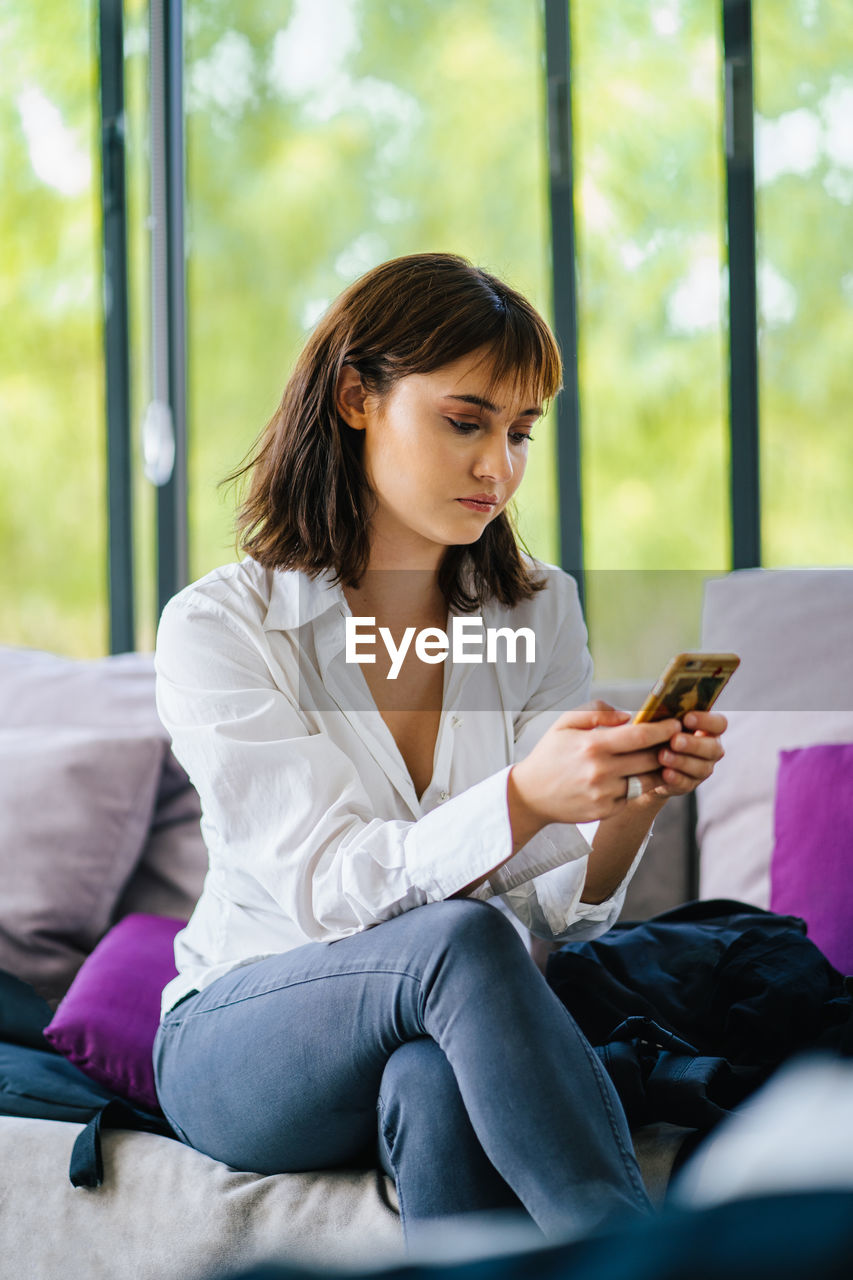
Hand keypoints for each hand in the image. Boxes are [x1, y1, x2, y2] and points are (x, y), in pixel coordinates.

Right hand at [510, 700, 680, 827]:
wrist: (530, 795)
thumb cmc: (550, 754)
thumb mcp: (565, 723)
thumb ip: (596, 711)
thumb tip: (628, 715)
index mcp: (592, 745)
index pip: (640, 736)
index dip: (663, 730)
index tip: (676, 724)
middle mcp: (600, 771)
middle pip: (650, 759)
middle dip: (667, 749)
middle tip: (676, 741)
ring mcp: (604, 794)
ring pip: (646, 780)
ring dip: (657, 770)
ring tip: (659, 759)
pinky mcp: (605, 811)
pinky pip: (631, 796)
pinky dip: (634, 786)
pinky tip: (630, 778)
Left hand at [651, 709, 726, 797]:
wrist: (644, 762)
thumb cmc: (656, 734)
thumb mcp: (660, 722)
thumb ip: (666, 715)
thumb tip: (659, 704)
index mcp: (707, 729)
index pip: (719, 723)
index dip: (706, 721)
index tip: (687, 718)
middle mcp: (710, 749)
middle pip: (713, 748)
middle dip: (693, 744)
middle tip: (674, 741)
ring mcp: (702, 769)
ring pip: (701, 768)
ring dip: (682, 761)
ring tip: (662, 756)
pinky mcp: (689, 784)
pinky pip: (687, 783)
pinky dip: (676, 778)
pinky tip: (665, 773)